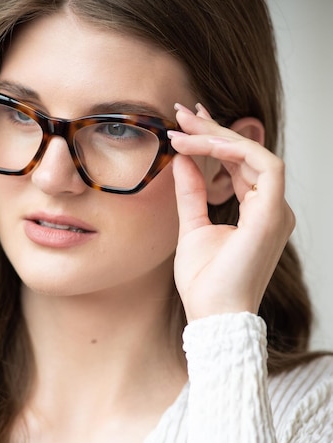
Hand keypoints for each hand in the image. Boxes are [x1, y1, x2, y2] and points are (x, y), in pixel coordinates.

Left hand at [168, 103, 294, 321]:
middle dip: (213, 130)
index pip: (240, 165)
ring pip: (255, 154)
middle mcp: (272, 208)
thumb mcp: (193, 228)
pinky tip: (203, 144)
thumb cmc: (205, 282)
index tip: (187, 125)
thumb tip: (182, 160)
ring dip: (219, 137)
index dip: (215, 141)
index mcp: (258, 212)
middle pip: (247, 155)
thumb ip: (192, 193)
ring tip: (185, 127)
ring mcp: (276, 211)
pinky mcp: (273, 214)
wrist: (212, 314)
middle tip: (183, 112)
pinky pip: (263, 166)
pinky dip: (235, 151)